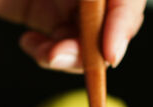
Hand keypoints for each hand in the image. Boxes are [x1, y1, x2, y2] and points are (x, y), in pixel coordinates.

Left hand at [0, 0, 144, 71]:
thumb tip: (110, 2)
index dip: (123, 21)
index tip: (109, 53)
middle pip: (113, 17)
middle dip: (96, 44)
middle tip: (63, 56)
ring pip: (88, 35)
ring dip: (73, 54)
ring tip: (44, 54)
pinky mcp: (40, 12)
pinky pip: (61, 41)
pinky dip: (51, 54)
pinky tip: (30, 44)